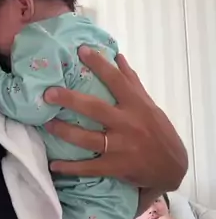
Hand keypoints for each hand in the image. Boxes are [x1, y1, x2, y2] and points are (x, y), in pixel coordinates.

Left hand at [44, 47, 187, 190]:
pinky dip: (70, 168)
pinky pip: (89, 168)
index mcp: (136, 105)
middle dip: (70, 100)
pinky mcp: (116, 167)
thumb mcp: (149, 105)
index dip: (99, 64)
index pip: (116, 80)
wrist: (173, 167)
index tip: (81, 50)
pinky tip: (54, 165)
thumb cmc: (159, 132)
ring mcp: (120, 147)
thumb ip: (132, 83)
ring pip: (87, 138)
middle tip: (48, 93)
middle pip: (95, 109)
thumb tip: (118, 57)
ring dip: (64, 131)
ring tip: (46, 124)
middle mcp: (127, 124)